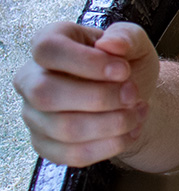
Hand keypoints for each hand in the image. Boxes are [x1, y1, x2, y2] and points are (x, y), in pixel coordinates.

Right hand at [13, 21, 159, 167]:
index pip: (47, 49)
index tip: (123, 70)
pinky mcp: (45, 144)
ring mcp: (34, 114)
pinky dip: (109, 146)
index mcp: (49, 43)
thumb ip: (126, 36)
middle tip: (132, 94)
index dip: (86, 62)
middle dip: (100, 98)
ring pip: (62, 128)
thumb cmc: (125, 64)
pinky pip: (71, 154)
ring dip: (111, 124)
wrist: (132, 99)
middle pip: (45, 93)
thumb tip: (110, 44)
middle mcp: (31, 78)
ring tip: (136, 112)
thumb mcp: (135, 43)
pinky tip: (130, 132)